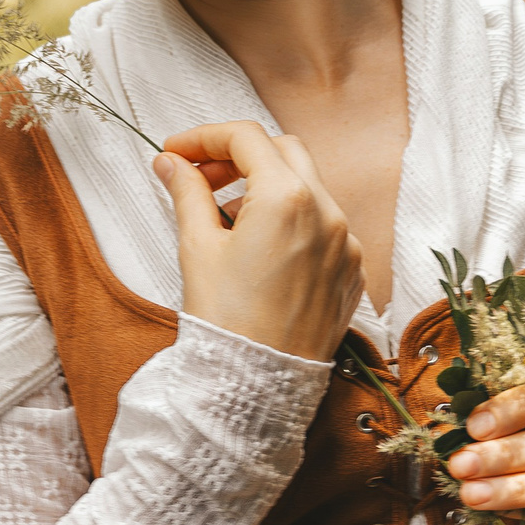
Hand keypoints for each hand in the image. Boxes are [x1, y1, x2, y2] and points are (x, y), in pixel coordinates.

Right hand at [153, 122, 365, 362]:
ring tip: (228, 222)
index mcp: (287, 199)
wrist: (258, 386)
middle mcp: (327, 213)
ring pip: (308, 188)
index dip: (205, 138)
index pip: (246, 138)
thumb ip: (188, 193)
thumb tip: (172, 163)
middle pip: (283, 152)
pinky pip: (324, 227)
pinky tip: (261, 251)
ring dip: (268, 190)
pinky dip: (293, 223)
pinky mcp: (351, 271)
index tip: (177, 153)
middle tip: (203, 179)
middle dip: (240, 157)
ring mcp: (346, 243)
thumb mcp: (197, 248)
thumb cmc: (227, 322)